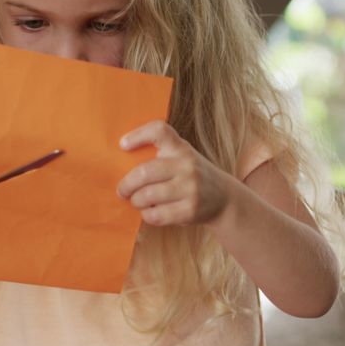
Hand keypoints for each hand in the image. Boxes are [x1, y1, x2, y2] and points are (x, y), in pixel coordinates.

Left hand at [116, 121, 232, 226]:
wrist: (224, 198)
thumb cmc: (192, 176)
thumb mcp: (183, 157)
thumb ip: (160, 156)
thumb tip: (121, 164)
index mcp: (181, 148)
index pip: (159, 131)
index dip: (138, 135)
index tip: (123, 145)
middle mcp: (187, 165)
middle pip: (145, 172)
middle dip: (126, 184)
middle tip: (122, 191)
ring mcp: (190, 188)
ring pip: (147, 195)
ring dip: (136, 201)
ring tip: (137, 201)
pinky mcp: (190, 210)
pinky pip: (156, 215)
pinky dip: (147, 215)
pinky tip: (150, 212)